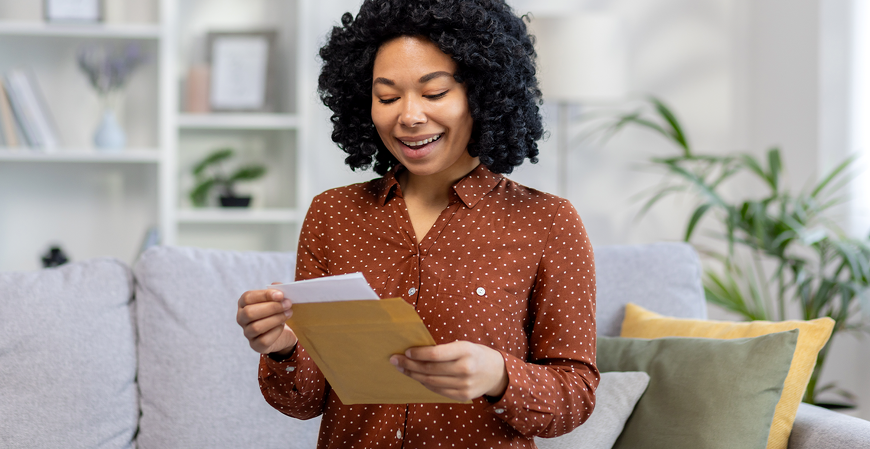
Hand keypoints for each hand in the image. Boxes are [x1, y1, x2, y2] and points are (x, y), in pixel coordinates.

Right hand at [236, 283, 297, 354]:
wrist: (283, 332)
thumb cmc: (278, 312)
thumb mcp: (278, 299)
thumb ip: (276, 291)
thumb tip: (278, 286)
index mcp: (244, 304)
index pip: (247, 297)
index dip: (264, 295)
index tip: (281, 295)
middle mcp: (241, 318)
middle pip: (249, 312)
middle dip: (271, 307)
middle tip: (288, 304)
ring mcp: (247, 333)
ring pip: (256, 327)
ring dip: (276, 319)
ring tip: (288, 313)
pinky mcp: (255, 345)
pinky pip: (263, 340)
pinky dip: (275, 332)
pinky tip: (282, 326)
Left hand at [389, 341, 507, 401]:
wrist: (497, 373)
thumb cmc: (476, 354)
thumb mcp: (465, 345)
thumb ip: (445, 350)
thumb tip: (416, 352)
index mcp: (466, 351)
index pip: (436, 354)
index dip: (418, 354)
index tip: (406, 352)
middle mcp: (465, 369)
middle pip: (430, 369)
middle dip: (409, 365)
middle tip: (395, 360)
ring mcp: (464, 385)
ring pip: (431, 381)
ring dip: (414, 375)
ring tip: (402, 369)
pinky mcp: (462, 396)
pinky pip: (437, 390)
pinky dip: (425, 384)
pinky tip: (417, 378)